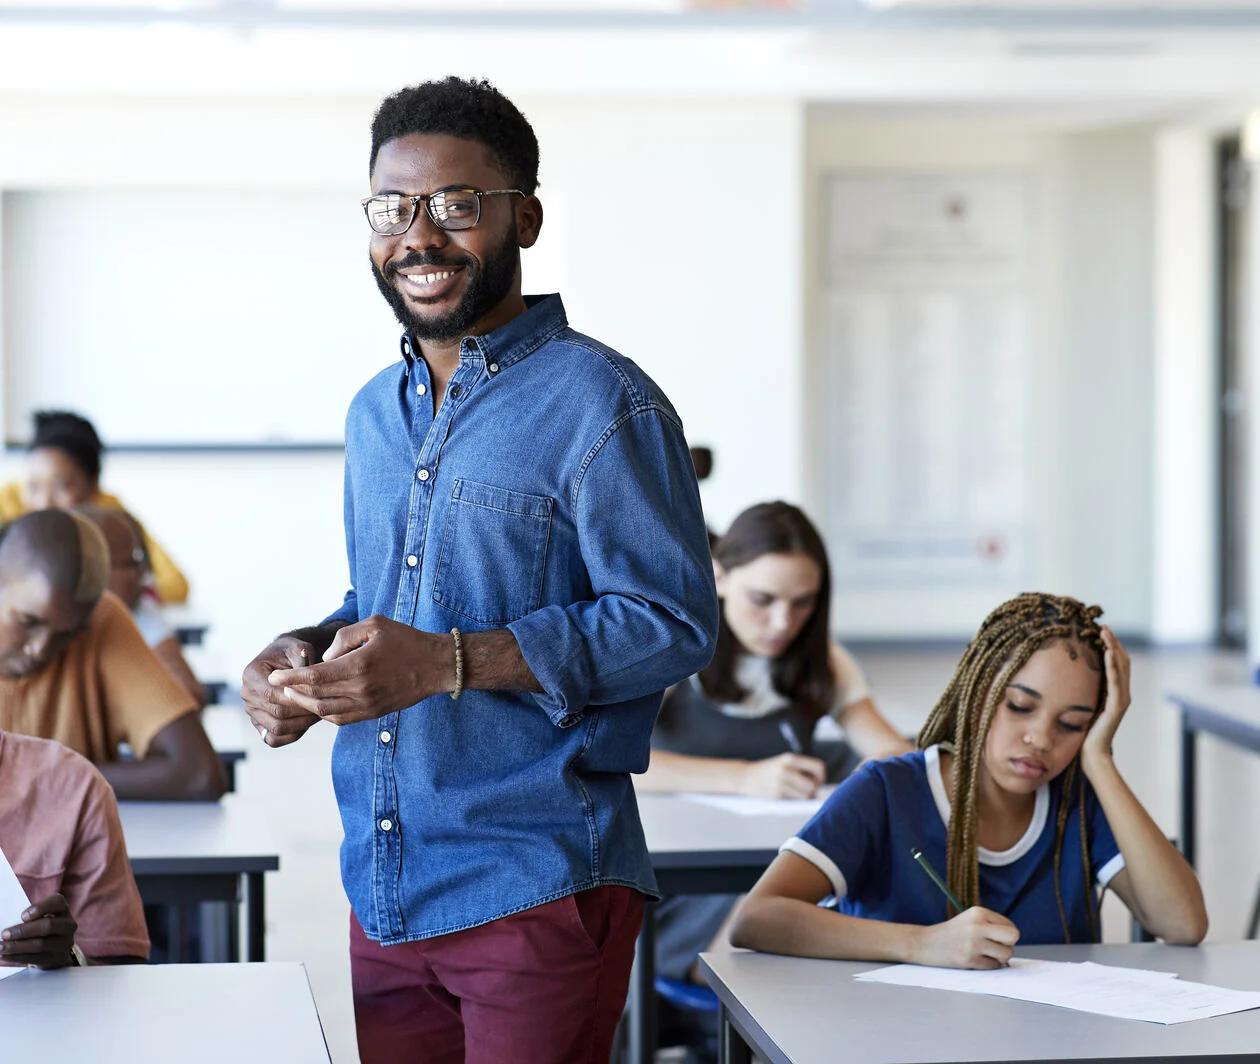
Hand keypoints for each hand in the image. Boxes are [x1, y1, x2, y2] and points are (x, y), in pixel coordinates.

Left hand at [0, 894, 78, 968]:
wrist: (57, 949)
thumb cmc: (42, 928)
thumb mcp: (42, 917)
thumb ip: (30, 917)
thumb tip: (7, 922)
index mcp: (63, 910)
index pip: (57, 902)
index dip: (40, 907)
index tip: (22, 916)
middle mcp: (67, 926)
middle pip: (48, 925)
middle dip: (23, 930)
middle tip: (4, 934)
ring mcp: (63, 943)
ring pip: (40, 945)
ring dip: (16, 946)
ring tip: (1, 947)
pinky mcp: (55, 959)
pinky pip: (34, 959)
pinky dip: (16, 957)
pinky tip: (4, 956)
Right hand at [242, 636, 320, 747]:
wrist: (284, 659)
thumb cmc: (292, 652)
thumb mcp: (299, 648)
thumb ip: (303, 660)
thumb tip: (308, 675)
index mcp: (251, 674)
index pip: (274, 695)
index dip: (299, 699)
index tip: (320, 697)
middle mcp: (247, 694)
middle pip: (277, 714)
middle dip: (303, 713)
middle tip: (324, 708)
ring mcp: (251, 711)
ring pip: (277, 728)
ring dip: (301, 725)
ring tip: (318, 715)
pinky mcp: (258, 723)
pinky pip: (273, 739)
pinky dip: (291, 736)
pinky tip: (306, 724)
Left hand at [265, 616, 453, 726]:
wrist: (436, 666)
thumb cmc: (406, 640)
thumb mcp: (375, 624)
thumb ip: (343, 638)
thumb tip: (324, 658)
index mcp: (359, 665)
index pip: (314, 677)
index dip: (290, 678)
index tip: (273, 677)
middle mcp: (361, 689)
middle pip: (315, 697)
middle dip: (292, 692)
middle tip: (279, 686)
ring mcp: (368, 704)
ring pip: (325, 712)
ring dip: (305, 705)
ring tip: (293, 695)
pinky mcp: (373, 713)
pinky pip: (340, 719)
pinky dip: (323, 714)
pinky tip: (316, 704)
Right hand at [740, 753, 826, 798]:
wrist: (745, 777)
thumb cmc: (768, 771)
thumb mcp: (783, 763)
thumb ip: (800, 769)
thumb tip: (820, 786)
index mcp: (790, 758)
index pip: (817, 766)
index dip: (822, 776)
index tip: (818, 781)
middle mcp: (786, 769)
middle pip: (813, 785)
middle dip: (813, 790)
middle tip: (808, 791)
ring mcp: (780, 783)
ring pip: (805, 795)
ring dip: (805, 797)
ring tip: (798, 794)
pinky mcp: (776, 795)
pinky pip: (794, 801)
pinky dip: (794, 800)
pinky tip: (787, 796)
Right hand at [910, 906, 1019, 968]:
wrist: (925, 943)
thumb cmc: (952, 933)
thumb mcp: (970, 920)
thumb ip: (991, 925)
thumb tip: (1014, 939)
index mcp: (978, 912)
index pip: (1010, 926)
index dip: (1006, 935)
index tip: (994, 938)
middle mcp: (977, 925)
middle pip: (1013, 937)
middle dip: (1008, 945)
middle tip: (996, 947)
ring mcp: (974, 943)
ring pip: (1006, 954)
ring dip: (1000, 958)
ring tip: (985, 955)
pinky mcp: (970, 959)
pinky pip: (994, 966)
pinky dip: (988, 966)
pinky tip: (975, 960)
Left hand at [1082, 625, 1130, 774]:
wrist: (1090, 755)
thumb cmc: (1082, 732)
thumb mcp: (1083, 703)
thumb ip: (1083, 689)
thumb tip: (1068, 673)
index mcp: (1114, 692)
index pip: (1116, 663)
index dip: (1111, 646)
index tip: (1100, 630)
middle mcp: (1121, 693)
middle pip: (1122, 661)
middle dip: (1113, 642)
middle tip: (1103, 626)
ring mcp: (1121, 700)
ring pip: (1122, 667)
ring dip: (1113, 648)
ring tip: (1105, 633)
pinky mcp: (1117, 707)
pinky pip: (1115, 683)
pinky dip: (1113, 666)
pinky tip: (1107, 653)